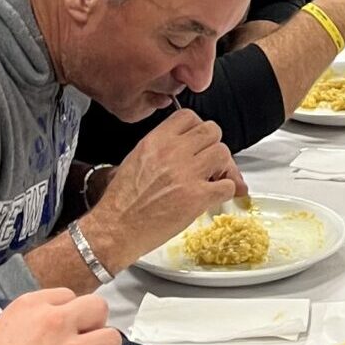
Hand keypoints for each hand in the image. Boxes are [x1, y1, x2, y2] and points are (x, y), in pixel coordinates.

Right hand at [83, 110, 240, 262]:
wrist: (116, 228)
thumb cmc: (122, 201)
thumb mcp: (136, 160)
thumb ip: (163, 149)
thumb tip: (188, 149)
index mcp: (155, 141)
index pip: (188, 116)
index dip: (197, 129)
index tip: (198, 142)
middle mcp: (172, 152)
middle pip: (211, 131)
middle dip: (213, 146)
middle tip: (209, 162)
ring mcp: (187, 173)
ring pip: (223, 153)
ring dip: (222, 167)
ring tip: (211, 180)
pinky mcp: (197, 196)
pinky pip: (228, 185)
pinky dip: (226, 192)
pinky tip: (213, 197)